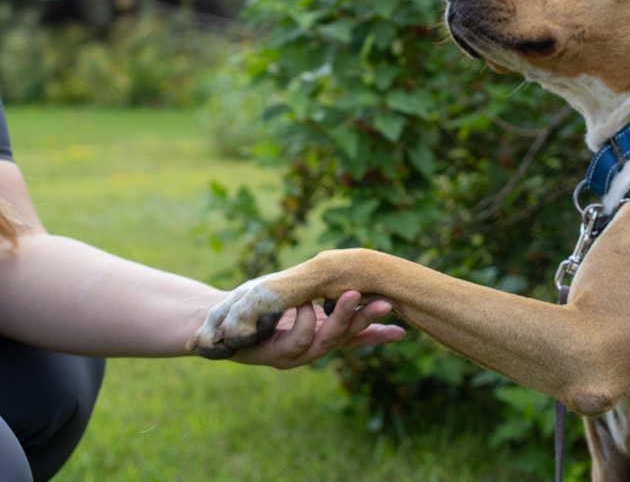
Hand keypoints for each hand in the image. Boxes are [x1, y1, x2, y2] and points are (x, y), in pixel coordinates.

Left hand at [230, 291, 404, 368]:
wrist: (220, 320)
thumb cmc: (262, 306)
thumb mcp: (299, 297)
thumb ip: (323, 298)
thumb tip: (355, 281)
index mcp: (319, 336)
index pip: (355, 337)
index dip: (378, 336)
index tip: (402, 330)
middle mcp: (309, 349)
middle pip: (344, 338)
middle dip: (365, 320)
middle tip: (384, 303)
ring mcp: (292, 355)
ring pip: (324, 341)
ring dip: (340, 317)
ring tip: (351, 294)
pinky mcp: (273, 355)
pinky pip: (297, 338)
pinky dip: (304, 318)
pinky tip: (304, 301)